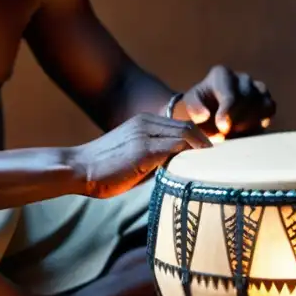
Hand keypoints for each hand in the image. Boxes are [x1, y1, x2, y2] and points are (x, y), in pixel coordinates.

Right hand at [70, 113, 209, 198]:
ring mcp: (144, 135)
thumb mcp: (131, 159)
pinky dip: (191, 155)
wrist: (77, 169)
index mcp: (142, 122)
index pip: (180, 125)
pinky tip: (198, 168)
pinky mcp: (143, 150)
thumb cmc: (102, 170)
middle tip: (219, 161)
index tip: (209, 156)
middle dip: (206, 142)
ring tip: (213, 165)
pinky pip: (176, 147)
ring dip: (202, 149)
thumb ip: (153, 159)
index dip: (198, 139)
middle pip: (188, 127)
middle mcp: (144, 123)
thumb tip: (175, 172)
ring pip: (185, 134)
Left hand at [182, 65, 275, 137]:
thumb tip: (204, 115)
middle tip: (226, 134)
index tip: (222, 127)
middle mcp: (242, 78)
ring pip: (263, 105)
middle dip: (237, 121)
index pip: (230, 95)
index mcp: (221, 74)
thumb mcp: (189, 107)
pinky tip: (246, 130)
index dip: (228, 113)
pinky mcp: (267, 100)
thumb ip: (194, 109)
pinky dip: (260, 122)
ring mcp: (257, 88)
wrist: (209, 114)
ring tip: (235, 132)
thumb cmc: (198, 108)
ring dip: (250, 123)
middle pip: (248, 101)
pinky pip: (269, 110)